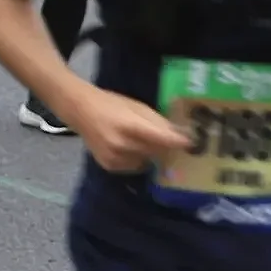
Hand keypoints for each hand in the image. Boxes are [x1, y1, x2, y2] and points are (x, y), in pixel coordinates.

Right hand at [71, 90, 191, 174]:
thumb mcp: (136, 106)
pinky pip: (134, 166)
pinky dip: (137, 159)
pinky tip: (129, 148)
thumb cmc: (110, 103)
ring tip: (141, 141)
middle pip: (157, 153)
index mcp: (129, 126)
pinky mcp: (109, 166)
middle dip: (165, 147)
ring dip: (150, 154)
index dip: (179, 142)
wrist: (78, 110)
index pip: (162, 139)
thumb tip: (182, 134)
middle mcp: (122, 145)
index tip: (192, 143)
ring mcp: (114, 158)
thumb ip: (158, 121)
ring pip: (147, 162)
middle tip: (168, 140)